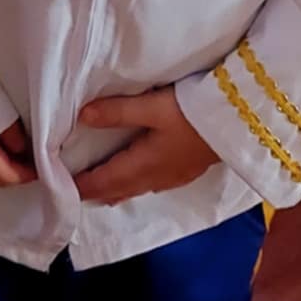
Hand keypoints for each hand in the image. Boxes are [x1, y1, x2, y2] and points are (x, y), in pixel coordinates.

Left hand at [71, 88, 219, 206]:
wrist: (239, 123)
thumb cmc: (192, 113)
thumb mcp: (152, 108)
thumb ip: (117, 112)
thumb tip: (82, 117)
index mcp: (143, 164)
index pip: (105, 180)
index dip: (83, 185)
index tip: (61, 188)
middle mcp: (156, 177)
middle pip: (119, 189)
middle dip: (97, 192)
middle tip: (75, 193)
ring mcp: (174, 177)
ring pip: (136, 189)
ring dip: (115, 190)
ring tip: (100, 191)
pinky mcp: (187, 171)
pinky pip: (152, 185)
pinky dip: (135, 186)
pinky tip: (138, 180)